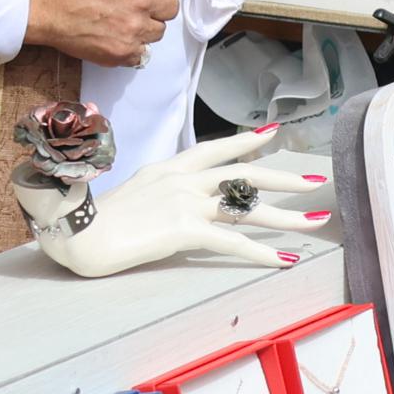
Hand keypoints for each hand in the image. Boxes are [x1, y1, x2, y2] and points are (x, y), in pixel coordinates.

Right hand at [13, 126, 335, 280]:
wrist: (76, 233)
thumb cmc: (91, 220)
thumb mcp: (130, 194)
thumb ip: (155, 190)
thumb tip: (167, 200)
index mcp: (167, 168)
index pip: (214, 150)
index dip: (245, 142)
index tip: (271, 134)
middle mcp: (182, 180)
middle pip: (244, 175)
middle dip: (283, 179)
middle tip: (314, 181)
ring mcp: (186, 203)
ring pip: (248, 207)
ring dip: (287, 217)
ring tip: (317, 221)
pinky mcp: (185, 229)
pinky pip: (233, 241)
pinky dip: (262, 252)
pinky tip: (285, 259)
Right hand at [25, 0, 186, 64]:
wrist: (42, 1)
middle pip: (171, 9)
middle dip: (156, 7)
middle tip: (136, 6)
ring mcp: (135, 27)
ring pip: (158, 32)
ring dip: (144, 27)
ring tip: (121, 21)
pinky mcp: (123, 51)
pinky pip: (142, 53)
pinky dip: (132, 47)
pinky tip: (115, 36)